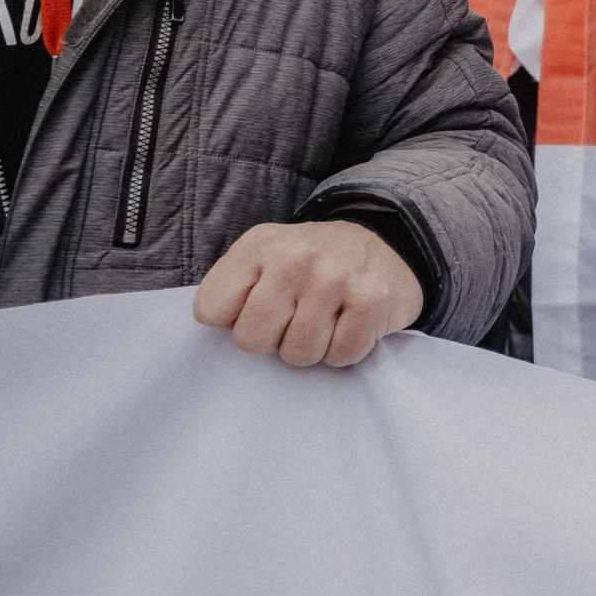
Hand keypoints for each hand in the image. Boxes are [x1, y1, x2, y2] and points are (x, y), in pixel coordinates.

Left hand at [192, 220, 424, 366]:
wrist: (385, 240)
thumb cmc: (313, 264)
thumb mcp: (264, 257)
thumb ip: (233, 289)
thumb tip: (212, 341)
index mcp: (258, 246)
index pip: (210, 311)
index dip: (234, 319)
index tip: (258, 307)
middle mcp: (295, 258)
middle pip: (252, 340)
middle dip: (274, 339)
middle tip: (296, 318)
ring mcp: (336, 278)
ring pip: (299, 354)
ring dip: (314, 347)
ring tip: (326, 320)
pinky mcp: (372, 300)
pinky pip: (341, 355)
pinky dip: (346, 349)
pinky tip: (351, 323)